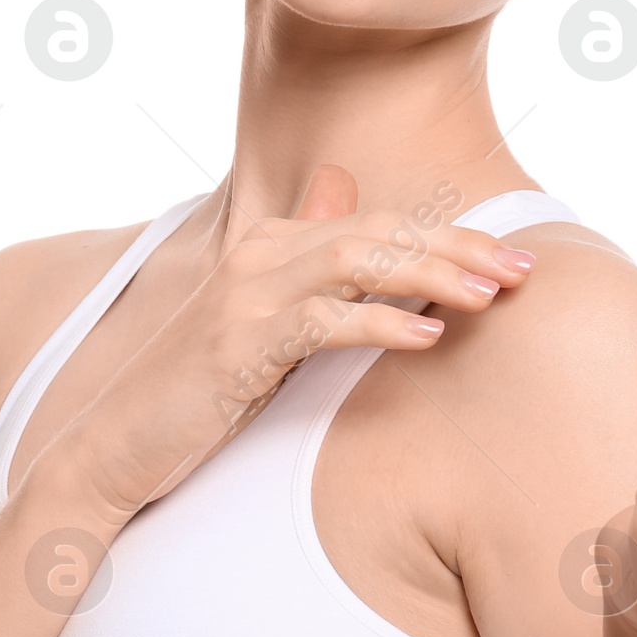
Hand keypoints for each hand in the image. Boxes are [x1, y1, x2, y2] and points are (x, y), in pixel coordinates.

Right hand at [64, 164, 534, 517]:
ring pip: (357, 259)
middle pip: (379, 230)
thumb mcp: (260, 322)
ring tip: (487, 297)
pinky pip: (321, 321)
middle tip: (522, 271)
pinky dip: (379, 324)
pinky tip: (427, 340)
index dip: (452, 236)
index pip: (380, 222)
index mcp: (270, 242)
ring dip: (431, 274)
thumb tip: (344, 191)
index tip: (511, 259)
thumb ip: (305, 260)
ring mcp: (245, 293)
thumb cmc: (198, 392)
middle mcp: (258, 252)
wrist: (114, 445)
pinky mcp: (237, 342)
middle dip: (458, 246)